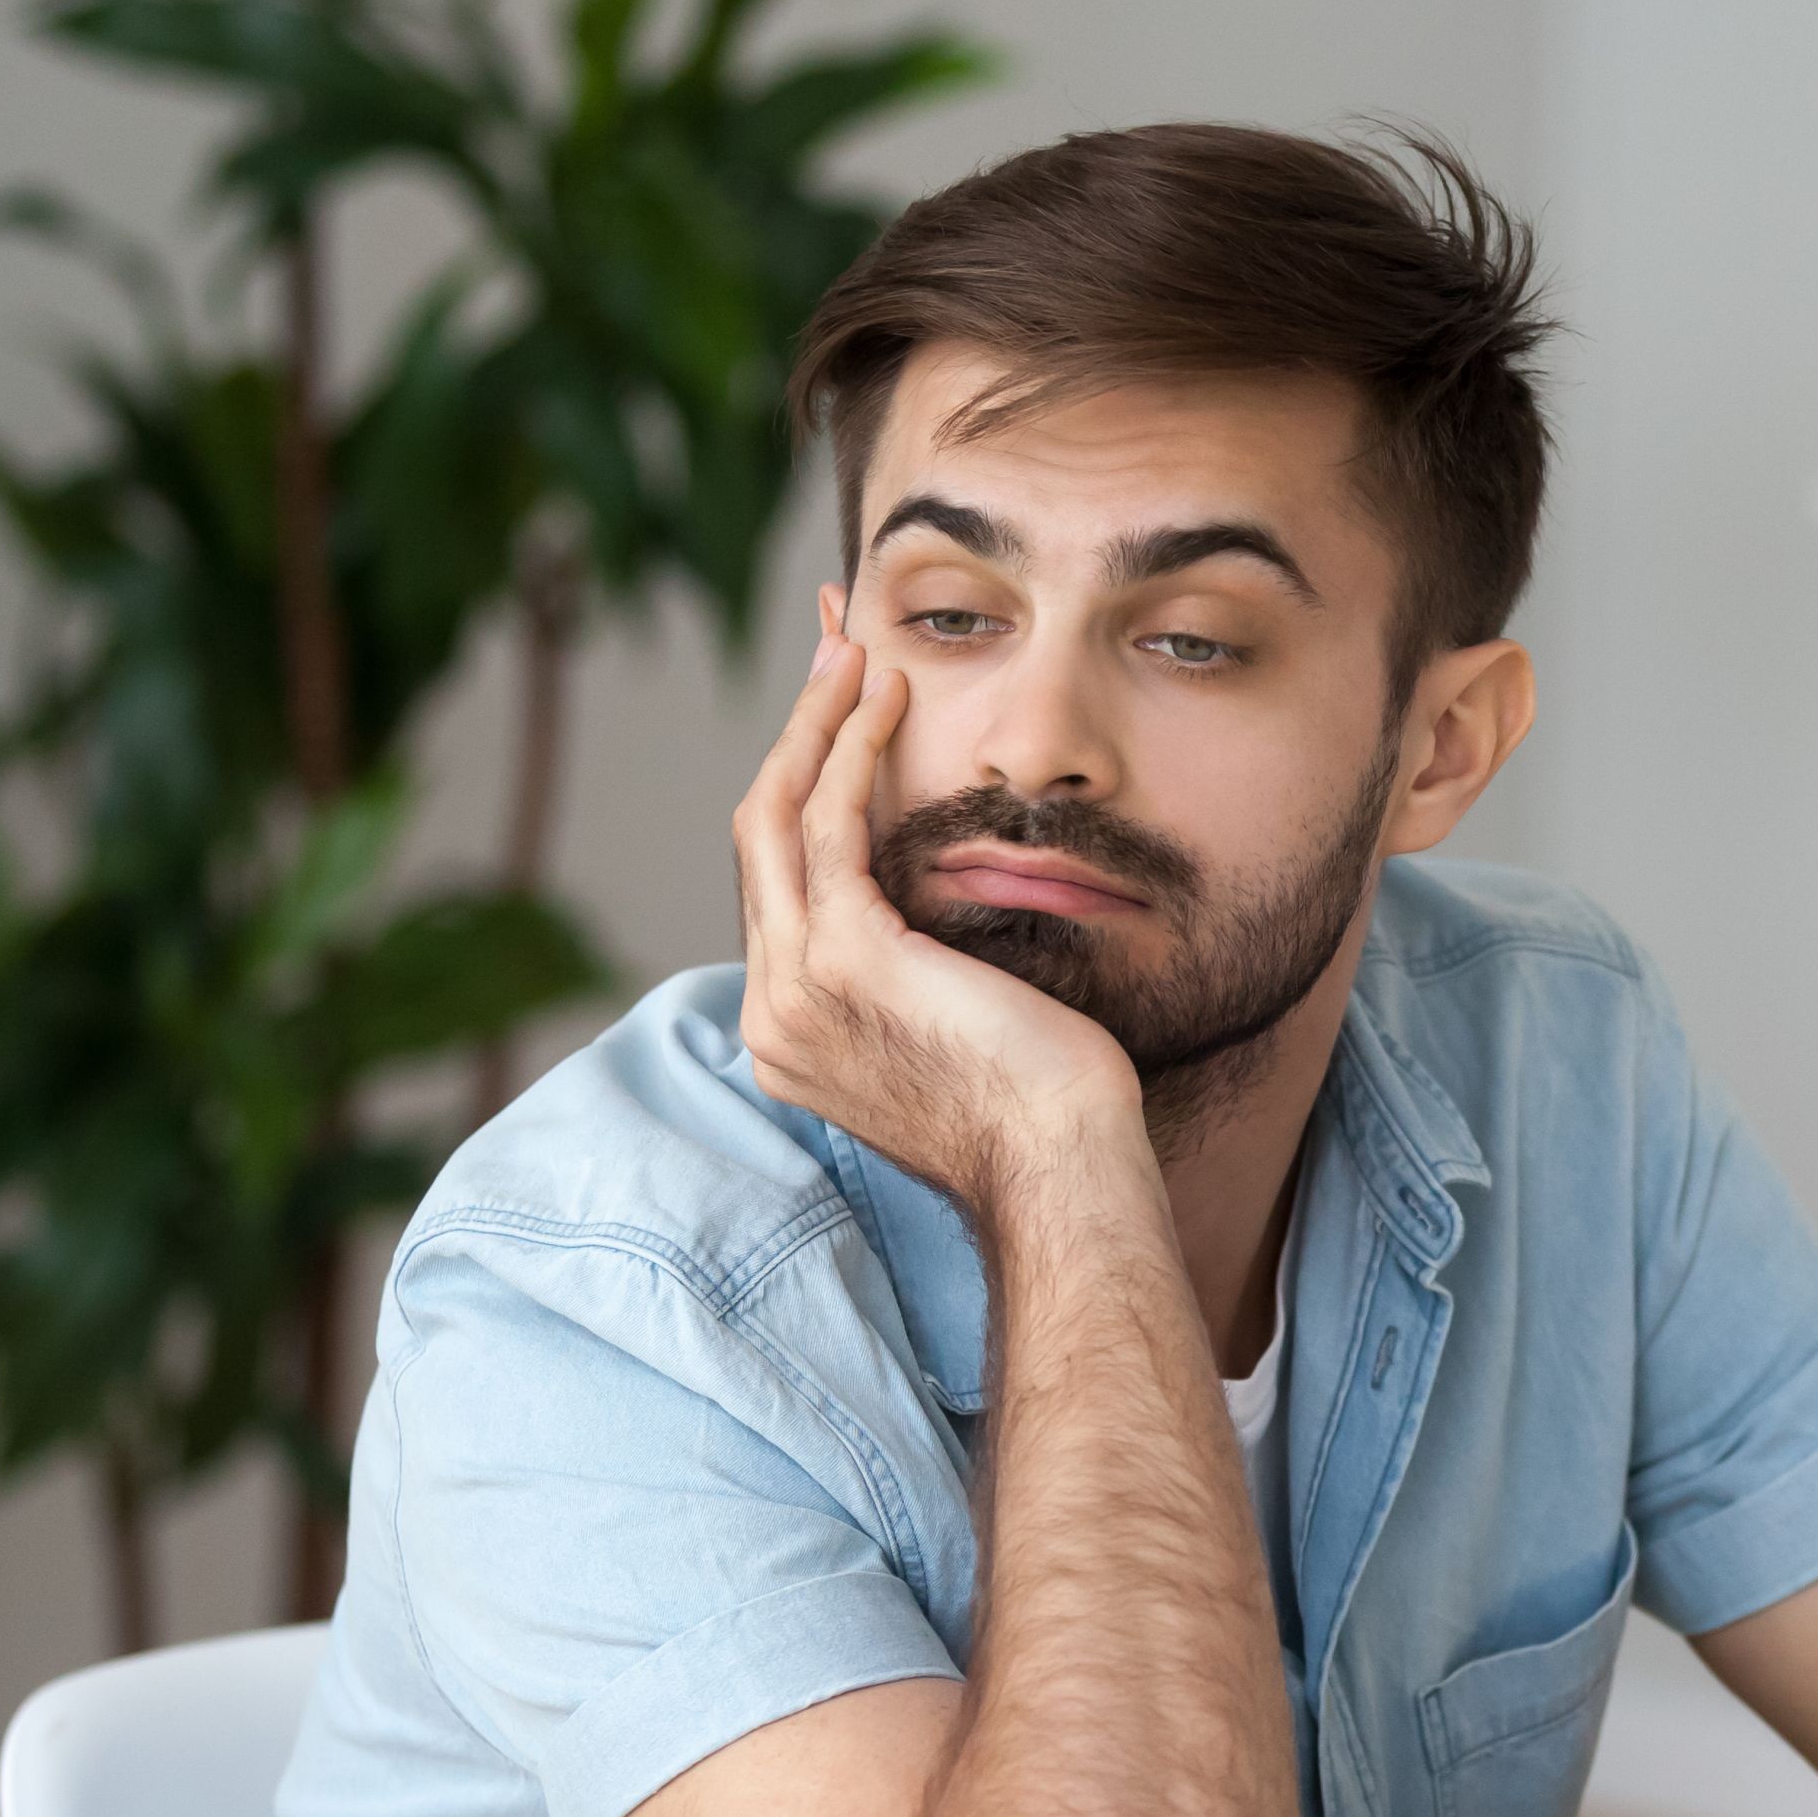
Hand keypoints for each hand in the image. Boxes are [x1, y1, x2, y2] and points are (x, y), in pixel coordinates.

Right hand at [732, 634, 1142, 1209]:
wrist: (1060, 1164)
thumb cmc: (1034, 1105)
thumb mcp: (942, 1030)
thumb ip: (901, 978)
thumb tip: (918, 919)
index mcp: (788, 1033)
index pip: (774, 886)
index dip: (797, 790)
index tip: (831, 718)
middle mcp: (770, 1014)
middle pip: (757, 838)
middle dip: (793, 734)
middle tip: (833, 652)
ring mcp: (795, 989)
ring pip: (775, 817)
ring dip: (816, 722)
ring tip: (855, 651)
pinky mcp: (845, 957)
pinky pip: (829, 823)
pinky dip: (850, 749)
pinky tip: (885, 699)